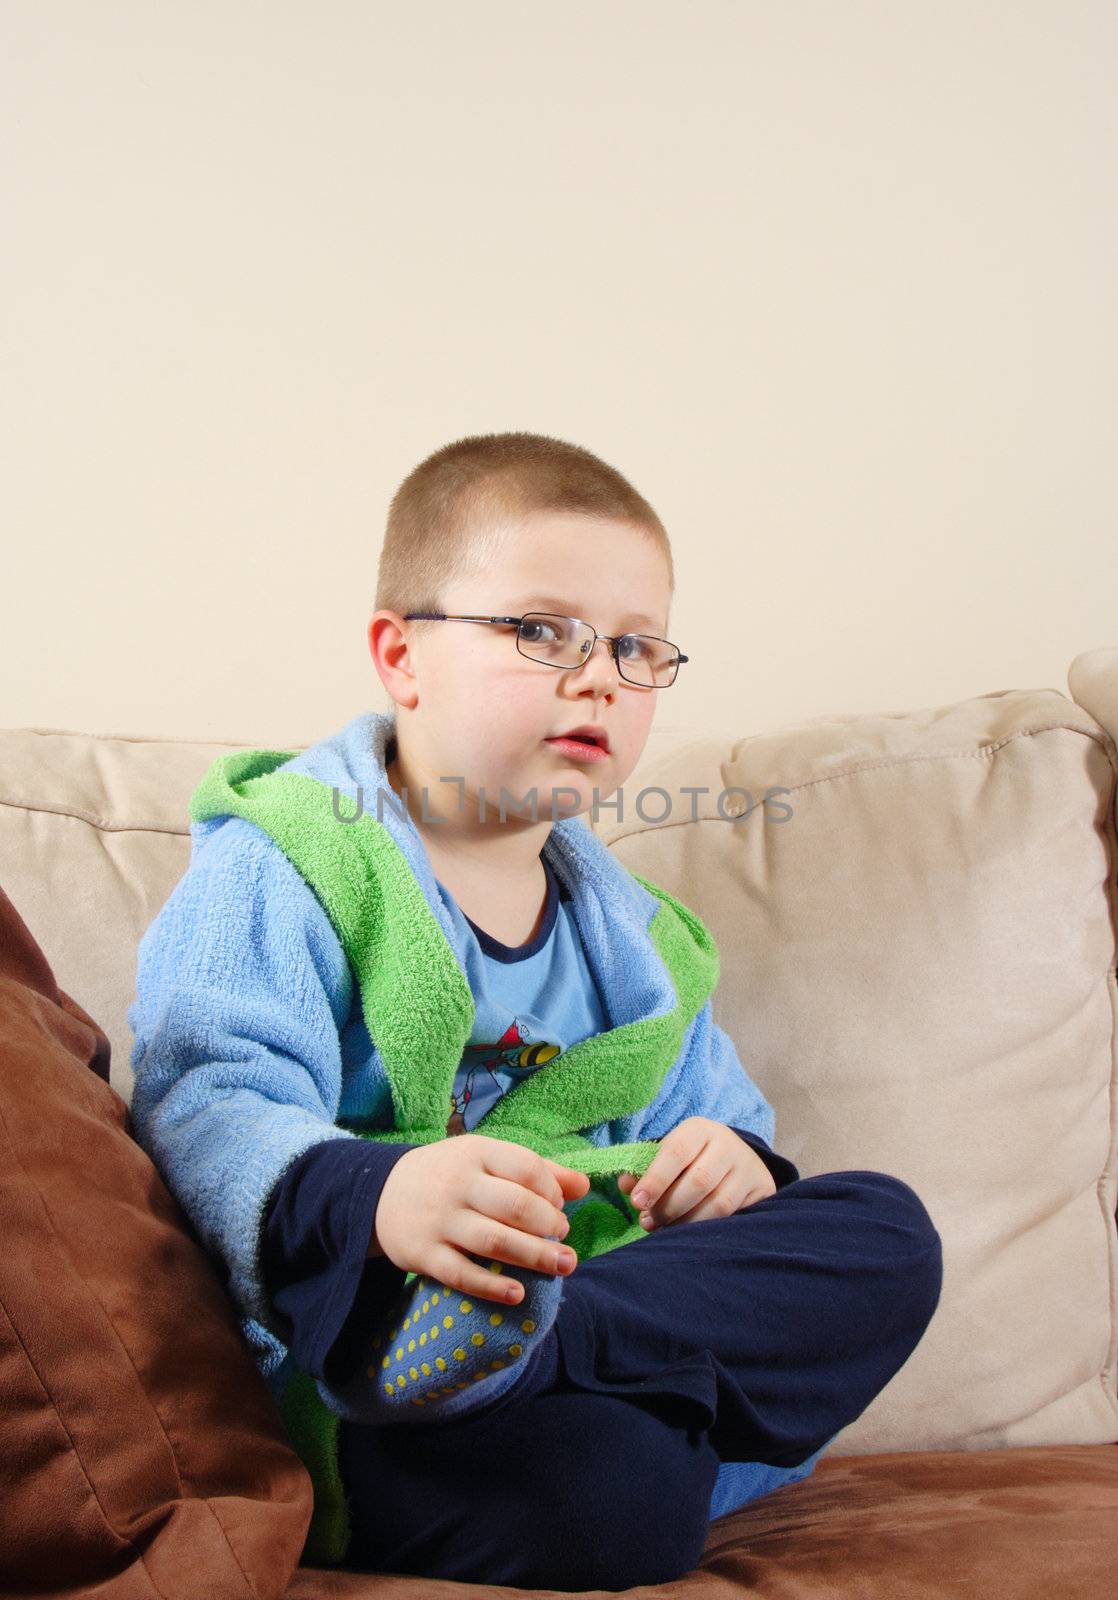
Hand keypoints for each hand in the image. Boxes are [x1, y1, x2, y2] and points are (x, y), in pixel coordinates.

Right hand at [373, 1135, 590, 1305]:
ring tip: (564, 1265)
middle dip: (550, 1225)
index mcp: (475, 1153)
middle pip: (516, 1206)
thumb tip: (584, 1185)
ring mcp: (439, 1221)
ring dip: (536, 1256)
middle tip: (564, 1238)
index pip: (526, 1168)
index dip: (552, 1190)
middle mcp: (457, 1185)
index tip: (559, 1207)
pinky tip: (518, 1294)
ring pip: (495, 1242)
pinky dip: (492, 1287)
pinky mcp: (424, 1255)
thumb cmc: (449, 1175)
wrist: (381, 1194)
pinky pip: (462, 1275)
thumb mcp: (485, 1159)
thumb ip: (535, 1170)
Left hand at [616, 1116, 775, 1229]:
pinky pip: (733, 1216)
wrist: (736, 1159)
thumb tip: (626, 1186)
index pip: (676, 1152)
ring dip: (687, 1223)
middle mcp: (727, 1143)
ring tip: (665, 1229)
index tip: (636, 1202)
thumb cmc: (690, 1160)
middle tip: (648, 1221)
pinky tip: (689, 1233)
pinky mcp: (761, 1188)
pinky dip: (706, 1228)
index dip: (655, 1179)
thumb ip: (644, 1169)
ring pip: (717, 1203)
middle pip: (698, 1181)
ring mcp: (747, 1166)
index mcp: (698, 1129)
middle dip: (668, 1207)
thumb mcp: (667, 1156)